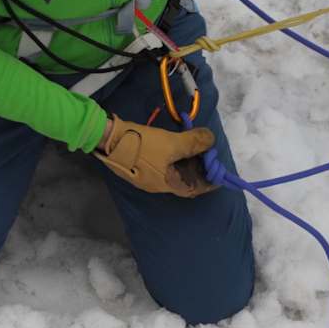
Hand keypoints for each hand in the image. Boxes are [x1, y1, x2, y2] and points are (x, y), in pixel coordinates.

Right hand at [94, 115, 217, 197]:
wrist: (107, 138)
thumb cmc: (141, 145)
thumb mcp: (172, 143)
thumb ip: (194, 142)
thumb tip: (211, 140)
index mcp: (166, 184)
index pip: (194, 189)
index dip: (209, 182)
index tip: (221, 173)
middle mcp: (158, 184)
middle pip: (185, 180)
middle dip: (199, 168)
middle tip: (209, 153)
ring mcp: (148, 175)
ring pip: (175, 171)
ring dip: (188, 160)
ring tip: (198, 146)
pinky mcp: (140, 164)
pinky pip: (165, 164)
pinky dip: (176, 156)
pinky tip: (180, 143)